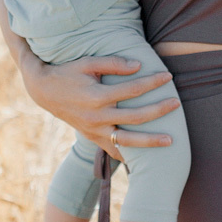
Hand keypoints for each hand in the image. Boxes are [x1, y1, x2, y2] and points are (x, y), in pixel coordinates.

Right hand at [20, 52, 178, 154]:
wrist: (45, 92)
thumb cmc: (68, 73)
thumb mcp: (87, 62)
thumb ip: (113, 63)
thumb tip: (138, 65)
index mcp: (97, 96)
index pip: (132, 89)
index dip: (152, 82)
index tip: (168, 76)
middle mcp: (97, 117)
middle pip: (135, 116)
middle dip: (159, 110)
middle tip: (177, 103)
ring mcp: (95, 131)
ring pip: (128, 140)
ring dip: (151, 141)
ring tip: (171, 140)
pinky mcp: (92, 137)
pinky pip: (113, 150)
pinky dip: (129, 156)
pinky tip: (145, 160)